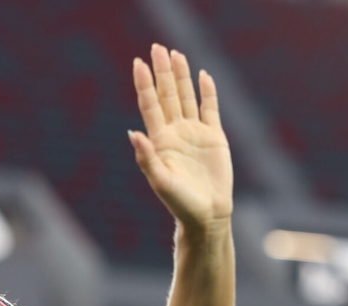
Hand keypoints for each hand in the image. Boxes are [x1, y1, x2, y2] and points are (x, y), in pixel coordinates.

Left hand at [130, 44, 232, 233]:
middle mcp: (176, 132)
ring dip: (181, 76)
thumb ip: (146, 157)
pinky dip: (207, 92)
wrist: (206, 215)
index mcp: (161, 140)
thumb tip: (133, 133)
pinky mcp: (214, 137)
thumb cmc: (180, 203)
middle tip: (157, 48)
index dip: (144, 84)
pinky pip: (210, 109)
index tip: (139, 63)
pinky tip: (203, 75)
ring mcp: (195, 133)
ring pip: (186, 97)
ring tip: (175, 54)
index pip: (150, 105)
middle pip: (167, 95)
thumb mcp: (160, 181)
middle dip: (162, 72)